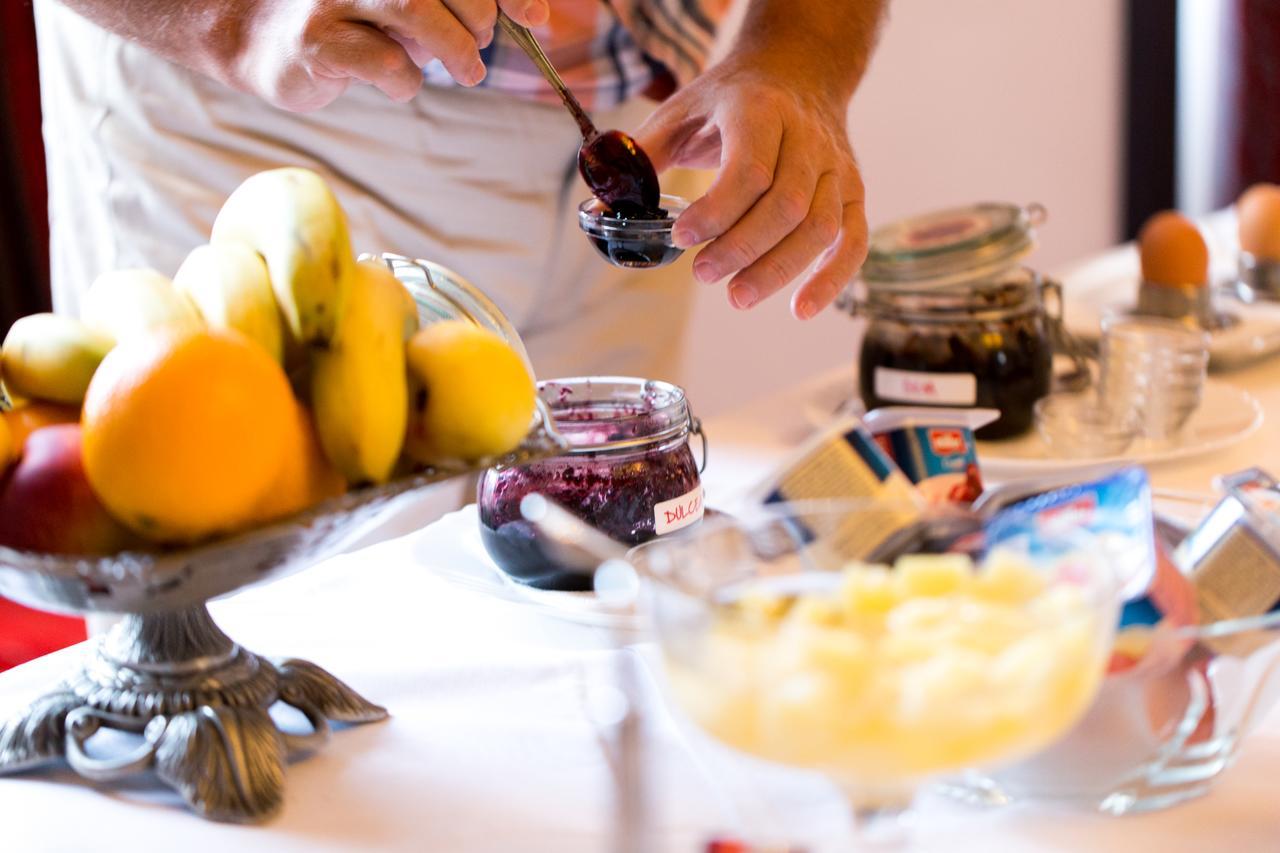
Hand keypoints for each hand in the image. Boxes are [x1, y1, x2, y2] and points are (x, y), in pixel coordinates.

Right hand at [226, 0, 549, 110]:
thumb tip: (534, 13)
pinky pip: (384, 62)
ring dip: (454, 49)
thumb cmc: (348, 20)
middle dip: (478, 19)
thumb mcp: (405, 2)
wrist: (255, 38)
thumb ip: (457, 4)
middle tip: (477, 48)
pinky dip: (405, 80)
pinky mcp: (317, 39)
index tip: (536, 18)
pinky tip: (395, 81)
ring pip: (415, 8)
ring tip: (466, 72)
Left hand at [634, 57, 867, 319]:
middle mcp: (807, 138)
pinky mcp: (852, 192)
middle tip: (703, 275)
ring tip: (737, 297)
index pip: (750, 169)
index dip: (717, 211)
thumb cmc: (731, 98)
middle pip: (786, 206)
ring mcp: (835, 167)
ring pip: (819, 228)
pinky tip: (801, 309)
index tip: (682, 237)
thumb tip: (599, 206)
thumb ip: (643, 156)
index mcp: (760, 111)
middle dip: (741, 249)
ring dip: (778, 270)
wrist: (799, 68)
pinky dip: (831, 279)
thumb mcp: (681, 110)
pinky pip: (852, 241)